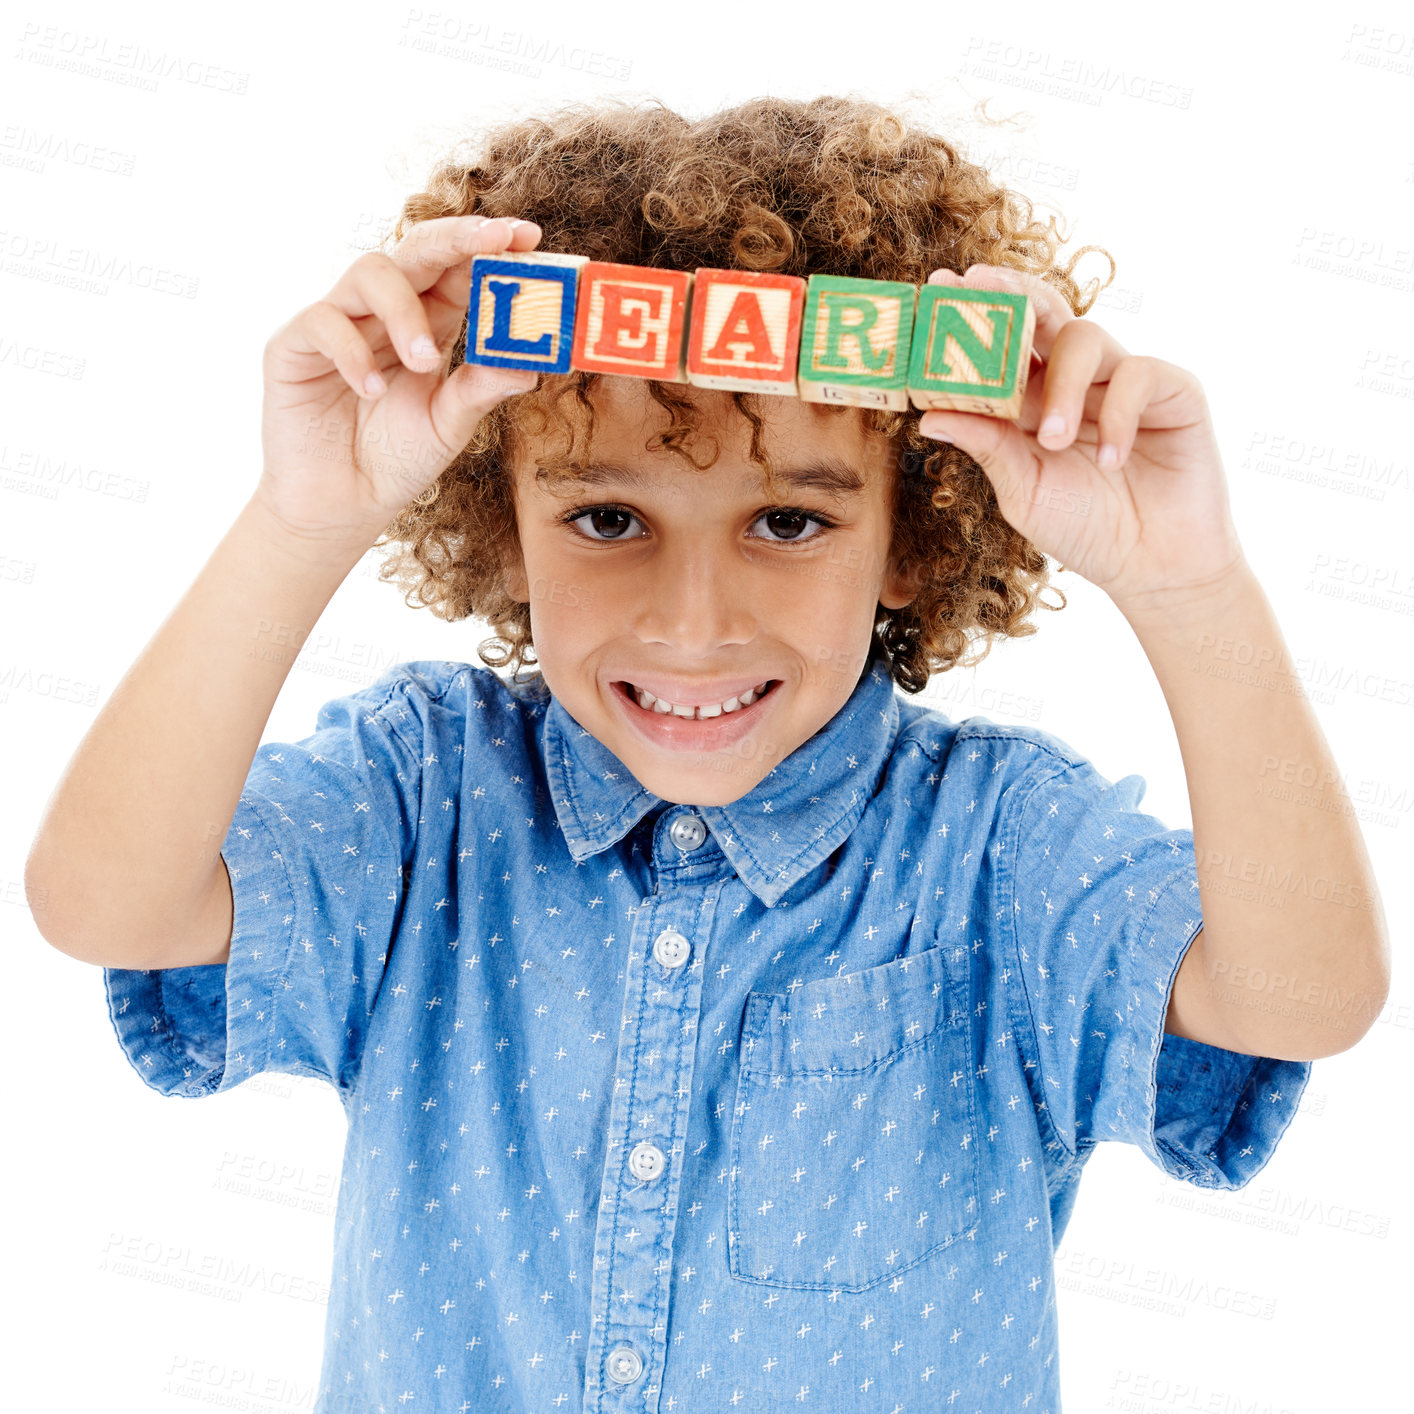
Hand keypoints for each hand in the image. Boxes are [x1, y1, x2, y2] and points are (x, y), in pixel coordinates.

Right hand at [256, 214, 543, 548]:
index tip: (528, 236)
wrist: (340, 507)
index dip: (492, 248)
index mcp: (431, 323)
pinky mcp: (295, 346)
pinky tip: (372, 390)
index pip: (461, 270)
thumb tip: (529, 364)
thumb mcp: (448, 426)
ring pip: (371, 273)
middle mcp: (385, 313)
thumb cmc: (397, 461)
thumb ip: (481, 391)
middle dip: (458, 239)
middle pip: (417, 250)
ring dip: (406, 311)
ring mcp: (340, 323)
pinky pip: (324, 323)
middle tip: (494, 241)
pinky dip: (354, 353)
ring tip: (426, 362)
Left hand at [916, 264, 1248, 614]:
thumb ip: (987, 446)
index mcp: (1035, 399)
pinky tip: (1111, 460)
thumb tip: (928, 415)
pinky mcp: (1175, 392)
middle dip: (1010, 295)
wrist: (1152, 566)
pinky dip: (1118, 415)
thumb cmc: (1085, 528)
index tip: (937, 290)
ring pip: (1085, 339)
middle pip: (1044, 314)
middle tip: (978, 285)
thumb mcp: (1023, 489)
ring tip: (1052, 440)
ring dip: (1060, 386)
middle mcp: (1078, 380)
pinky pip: (1139, 374)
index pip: (1002, 344)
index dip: (974, 314)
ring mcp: (1124, 381)